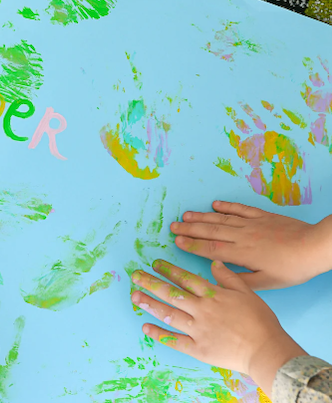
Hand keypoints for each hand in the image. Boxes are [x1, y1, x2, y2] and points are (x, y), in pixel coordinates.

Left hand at [132, 259, 306, 396]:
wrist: (266, 349)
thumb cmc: (260, 321)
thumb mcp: (247, 292)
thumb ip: (228, 277)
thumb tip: (214, 263)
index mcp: (213, 295)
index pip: (185, 278)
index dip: (168, 270)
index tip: (154, 264)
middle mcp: (201, 310)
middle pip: (171, 293)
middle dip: (151, 283)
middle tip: (135, 276)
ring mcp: (198, 329)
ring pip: (168, 314)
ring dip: (149, 304)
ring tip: (135, 296)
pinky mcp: (198, 348)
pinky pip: (174, 340)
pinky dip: (159, 334)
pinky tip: (145, 327)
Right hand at [171, 201, 331, 289]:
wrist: (314, 247)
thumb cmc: (292, 269)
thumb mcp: (267, 282)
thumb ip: (241, 279)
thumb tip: (218, 273)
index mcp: (241, 254)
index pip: (210, 249)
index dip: (191, 244)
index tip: (176, 241)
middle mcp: (242, 236)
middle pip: (210, 231)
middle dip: (189, 229)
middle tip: (173, 226)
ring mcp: (251, 224)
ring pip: (221, 219)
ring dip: (202, 217)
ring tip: (186, 215)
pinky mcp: (262, 216)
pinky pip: (240, 209)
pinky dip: (226, 206)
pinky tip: (215, 204)